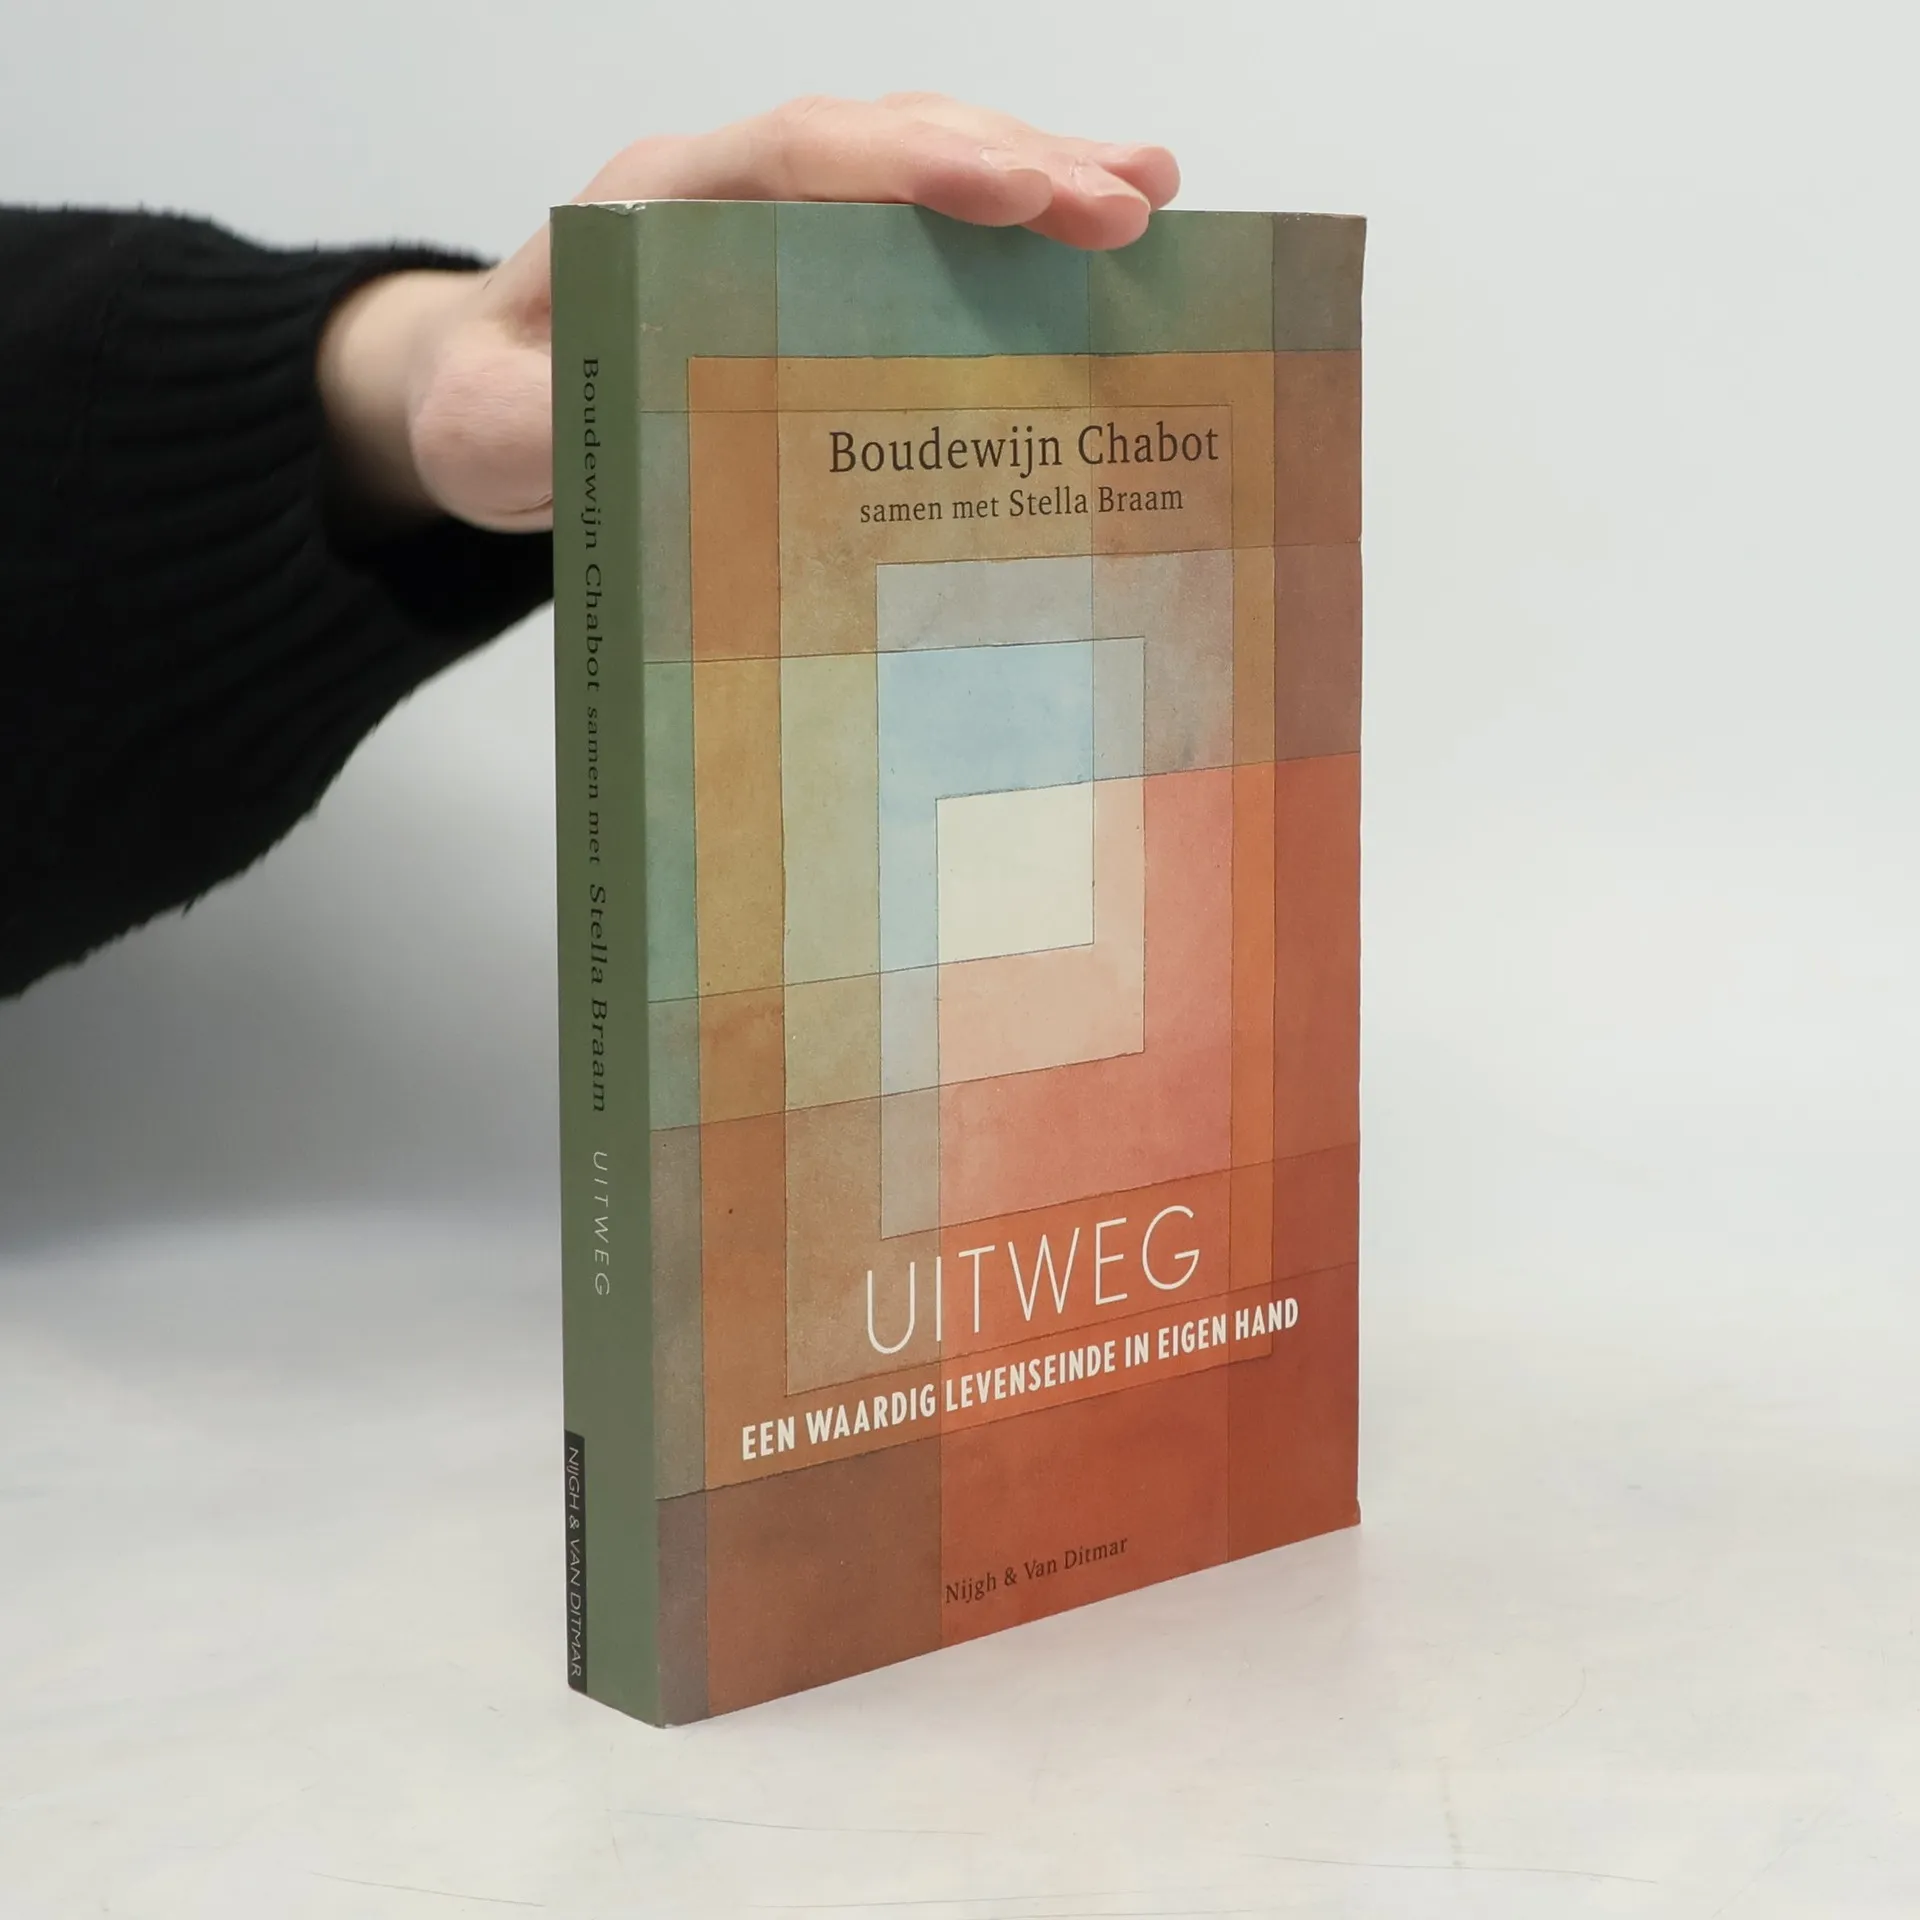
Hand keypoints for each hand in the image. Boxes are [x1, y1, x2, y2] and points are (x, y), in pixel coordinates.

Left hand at [317, 95, 1179, 537]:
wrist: (479, 391)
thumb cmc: (493, 407)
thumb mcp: (488, 434)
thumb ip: (534, 428)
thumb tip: (610, 429)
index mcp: (657, 209)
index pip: (798, 155)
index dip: (911, 165)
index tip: (1015, 195)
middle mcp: (727, 190)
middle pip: (884, 141)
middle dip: (1013, 164)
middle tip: (1132, 205)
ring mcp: (775, 220)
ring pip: (918, 167)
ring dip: (1035, 173)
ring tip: (1149, 196)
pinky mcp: (808, 263)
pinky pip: (917, 227)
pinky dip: (1004, 227)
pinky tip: (1083, 240)